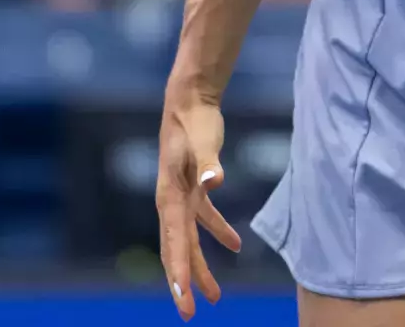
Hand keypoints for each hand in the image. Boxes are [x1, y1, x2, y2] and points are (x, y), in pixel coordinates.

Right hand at [157, 93, 242, 320]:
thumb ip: (210, 163)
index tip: (183, 298)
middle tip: (190, 313)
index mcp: (170, 197)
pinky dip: (219, 232)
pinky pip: (204, 218)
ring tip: (215, 296)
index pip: (174, 243)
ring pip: (190, 240)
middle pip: (177, 250)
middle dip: (184, 282)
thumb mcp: (203, 142)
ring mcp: (182, 195)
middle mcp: (171, 201)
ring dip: (200, 266)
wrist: (190, 100)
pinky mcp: (194, 186)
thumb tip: (216, 182)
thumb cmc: (195, 121)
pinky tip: (235, 245)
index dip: (179, 272)